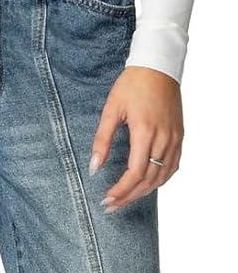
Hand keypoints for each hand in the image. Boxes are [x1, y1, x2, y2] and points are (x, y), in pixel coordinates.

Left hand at [89, 67, 183, 211]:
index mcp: (145, 131)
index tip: (107, 200)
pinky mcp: (179, 136)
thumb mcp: (111, 109)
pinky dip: (160, 179)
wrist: (158, 66)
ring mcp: (175, 138)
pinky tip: (147, 185)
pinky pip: (173, 166)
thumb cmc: (132, 84)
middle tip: (111, 206)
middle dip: (129, 196)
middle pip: (149, 179)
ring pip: (163, 176)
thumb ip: (102, 140)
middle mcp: (164, 137)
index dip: (122, 190)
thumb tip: (94, 167)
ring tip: (125, 199)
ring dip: (144, 191)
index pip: (136, 172)